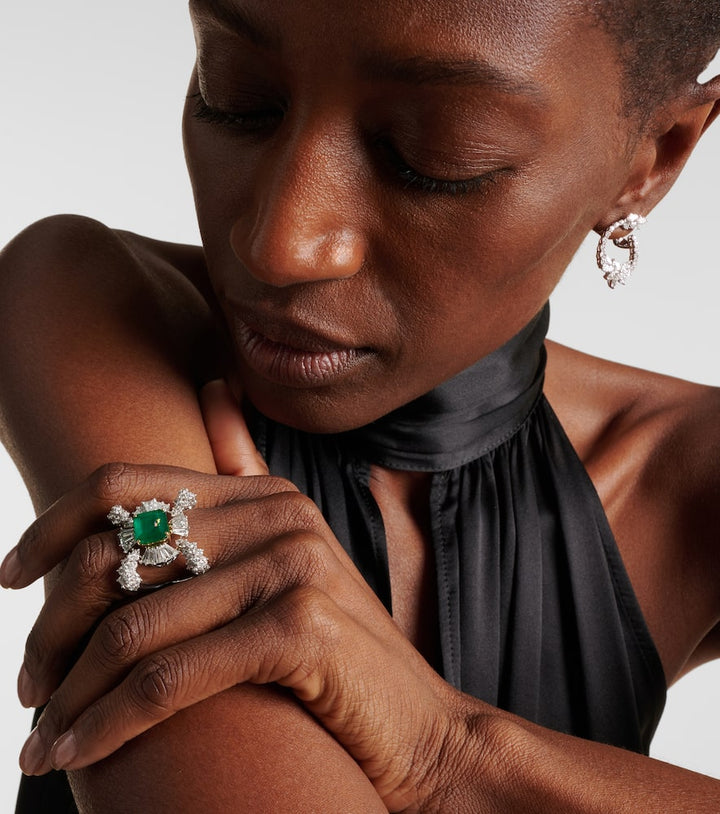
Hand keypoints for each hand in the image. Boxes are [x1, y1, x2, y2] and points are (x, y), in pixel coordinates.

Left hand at [2, 381, 466, 810]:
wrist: (419, 726)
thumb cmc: (338, 656)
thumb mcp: (293, 559)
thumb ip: (250, 475)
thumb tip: (217, 391)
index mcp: (266, 495)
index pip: (126, 484)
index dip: (52, 524)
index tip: (11, 574)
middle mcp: (279, 515)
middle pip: (116, 557)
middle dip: (53, 629)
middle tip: (28, 688)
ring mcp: (292, 565)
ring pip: (133, 626)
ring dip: (72, 694)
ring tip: (43, 739)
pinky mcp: (299, 627)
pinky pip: (168, 678)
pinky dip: (109, 723)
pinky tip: (78, 753)